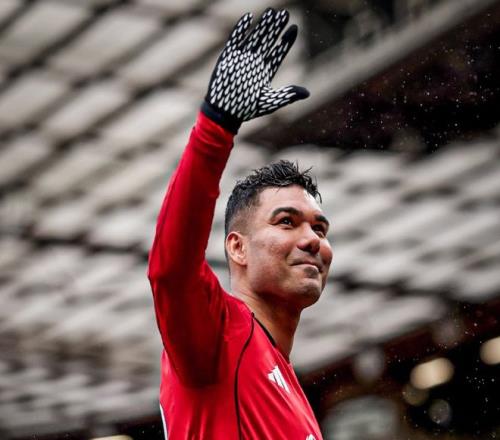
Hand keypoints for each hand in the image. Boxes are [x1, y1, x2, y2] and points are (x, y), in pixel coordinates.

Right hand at [201, 8, 309, 132]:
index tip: (295, 28)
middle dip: (276, 28)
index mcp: (266, 72)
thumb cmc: (247, 110)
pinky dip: (240, 29)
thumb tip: (307, 93)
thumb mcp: (270, 102)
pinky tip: (248, 17)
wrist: (224, 113)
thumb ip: (287, 95)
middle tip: (285, 14)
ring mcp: (242, 59)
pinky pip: (235, 40)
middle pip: (268, 41)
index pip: (278, 52)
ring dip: (262, 25)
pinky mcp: (228, 57)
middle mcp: (255, 63)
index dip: (286, 41)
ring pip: (254, 37)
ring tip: (271, 12)